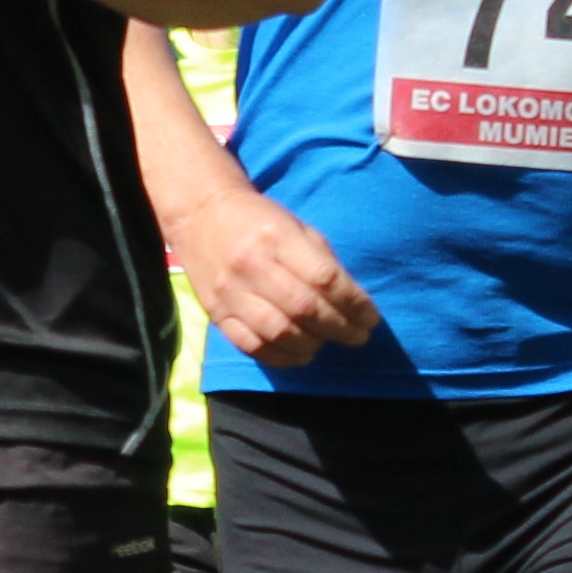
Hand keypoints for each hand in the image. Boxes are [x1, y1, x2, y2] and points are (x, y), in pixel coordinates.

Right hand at [164, 182, 372, 362]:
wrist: (200, 214)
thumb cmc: (259, 220)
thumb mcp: (296, 226)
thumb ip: (322, 262)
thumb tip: (352, 304)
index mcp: (277, 237)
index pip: (324, 278)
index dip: (354, 303)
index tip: (371, 318)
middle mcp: (252, 265)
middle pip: (304, 308)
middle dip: (340, 328)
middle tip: (358, 337)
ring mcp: (230, 291)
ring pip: (278, 331)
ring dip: (311, 344)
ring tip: (327, 343)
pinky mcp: (215, 312)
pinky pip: (250, 345)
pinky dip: (280, 357)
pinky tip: (299, 354)